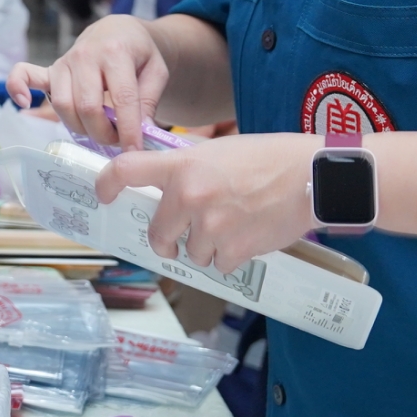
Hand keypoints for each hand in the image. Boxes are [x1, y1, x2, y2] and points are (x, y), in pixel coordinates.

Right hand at [7, 14, 165, 151]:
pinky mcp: (50, 69)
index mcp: (116, 52)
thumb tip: (142, 132)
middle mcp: (86, 55)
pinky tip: (24, 103)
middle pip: (88, 107)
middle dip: (105, 133)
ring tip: (99, 132)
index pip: (122, 98)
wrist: (118, 31)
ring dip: (81, 128)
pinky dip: (18, 87)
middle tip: (119, 142)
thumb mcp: (156, 71)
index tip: (135, 152)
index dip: (129, 130)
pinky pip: (25, 75)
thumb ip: (149, 100)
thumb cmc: (139, 53)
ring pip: (64, 105)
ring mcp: (64, 62)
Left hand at [94, 133, 319, 276]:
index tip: (103, 195)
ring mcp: (211, 226)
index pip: (127, 170)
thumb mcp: (218, 150)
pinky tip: (246, 237)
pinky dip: (228, 258)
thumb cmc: (267, 158)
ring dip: (204, 248)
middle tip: (175, 239)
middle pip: (157, 235)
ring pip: (191, 254)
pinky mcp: (235, 250)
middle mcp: (190, 196)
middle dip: (165, 240)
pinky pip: (218, 266)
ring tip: (230, 227)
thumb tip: (163, 186)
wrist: (312, 177)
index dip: (107, 183)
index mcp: (183, 165)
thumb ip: (187, 168)